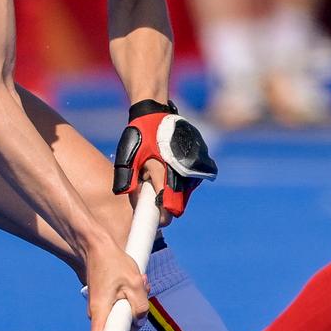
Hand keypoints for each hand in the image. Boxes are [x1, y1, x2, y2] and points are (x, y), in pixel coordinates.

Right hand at [84, 243, 148, 330]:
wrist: (96, 245)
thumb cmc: (113, 262)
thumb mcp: (134, 283)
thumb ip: (140, 306)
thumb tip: (140, 321)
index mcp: (100, 311)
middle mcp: (97, 312)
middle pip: (118, 329)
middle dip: (135, 316)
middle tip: (143, 293)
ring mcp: (101, 306)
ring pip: (122, 315)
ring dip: (135, 303)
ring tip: (140, 282)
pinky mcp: (105, 300)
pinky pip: (120, 305)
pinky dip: (130, 296)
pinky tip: (136, 281)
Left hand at [113, 100, 217, 220]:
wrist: (156, 112)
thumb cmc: (140, 134)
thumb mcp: (129, 158)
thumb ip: (129, 182)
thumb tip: (133, 202)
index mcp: (167, 174)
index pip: (170, 209)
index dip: (161, 217)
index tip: (153, 218)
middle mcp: (186, 173)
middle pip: (179, 203)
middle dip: (165, 204)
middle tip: (151, 191)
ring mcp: (196, 167)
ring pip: (185, 192)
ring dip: (173, 191)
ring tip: (158, 173)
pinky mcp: (201, 161)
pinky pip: (190, 180)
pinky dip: (179, 180)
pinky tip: (168, 166)